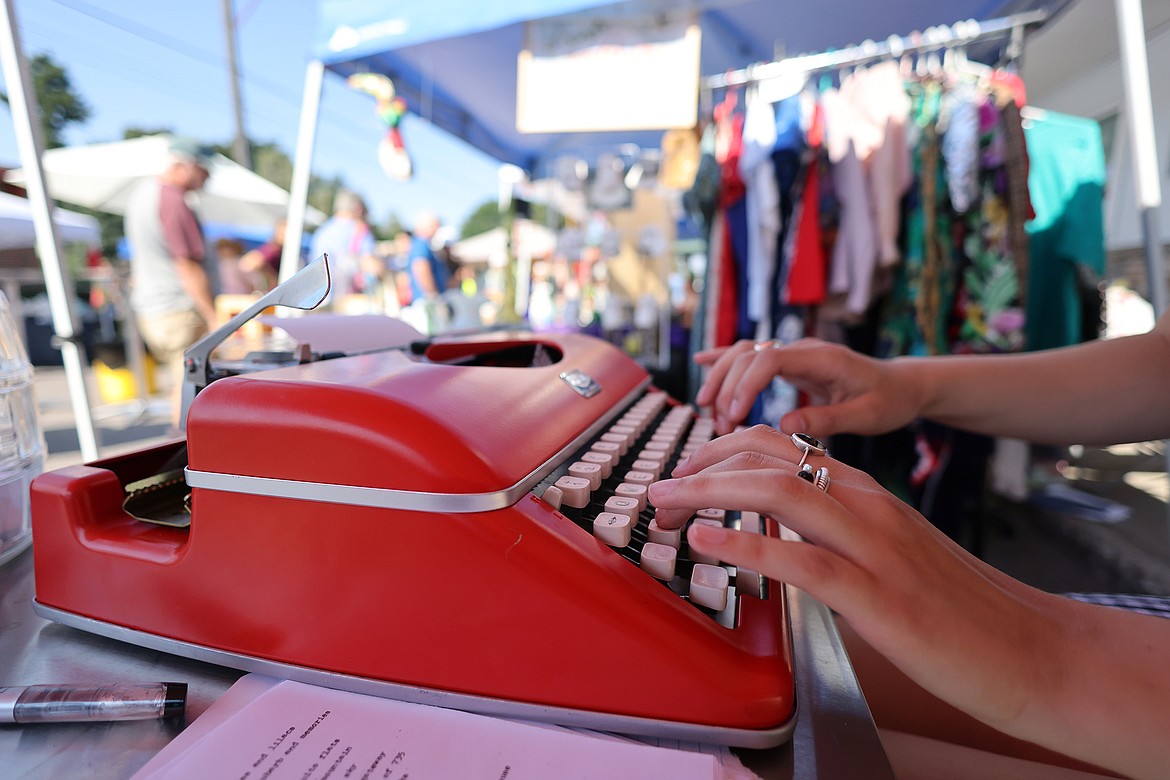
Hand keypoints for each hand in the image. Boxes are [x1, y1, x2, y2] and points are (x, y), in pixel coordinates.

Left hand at [648, 426, 1061, 734]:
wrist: (1033, 651)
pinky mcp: (881, 599)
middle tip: (658, 489)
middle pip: (770, 459)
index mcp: (869, 495)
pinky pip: (803, 561)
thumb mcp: (890, 551)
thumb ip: (838, 531)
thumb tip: (778, 532)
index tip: (684, 470)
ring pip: (780, 495)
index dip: (721, 451)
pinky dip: (747, 548)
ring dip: (710, 495)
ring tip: (667, 506)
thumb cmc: (959, 607)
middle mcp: (869, 508)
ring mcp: (876, 549)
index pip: (781, 448)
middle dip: (702, 466)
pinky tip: (708, 546)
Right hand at [694, 338, 922, 436]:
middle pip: (749, 354)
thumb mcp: (866, 416)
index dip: (746, 384)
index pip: (770, 358)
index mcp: (823, 358)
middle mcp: (803, 349)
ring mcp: (794, 353)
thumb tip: (784, 425)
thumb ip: (826, 419)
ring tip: (711, 411)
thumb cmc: (889, 401)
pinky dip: (725, 359)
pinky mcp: (790, 361)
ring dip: (722, 378)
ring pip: (744, 353)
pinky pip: (751, 354)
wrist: (902, 385)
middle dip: (727, 387)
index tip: (733, 415)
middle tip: (721, 426)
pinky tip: (701, 363)